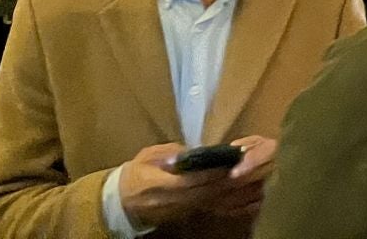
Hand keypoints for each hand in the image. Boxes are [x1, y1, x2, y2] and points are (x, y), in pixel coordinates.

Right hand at [117, 139, 265, 228]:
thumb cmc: (135, 173)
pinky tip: (236, 188)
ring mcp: (178, 210)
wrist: (120, 202)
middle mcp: (171, 200)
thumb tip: (189, 152)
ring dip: (227, 189)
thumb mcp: (148, 156)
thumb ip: (169, 153)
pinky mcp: (184, 214)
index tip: (228, 160)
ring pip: (207, 200)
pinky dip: (221, 197)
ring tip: (246, 175)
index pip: (189, 180)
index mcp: (159, 184)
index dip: (210, 172)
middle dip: (225, 180)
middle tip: (245, 166)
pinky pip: (206, 205)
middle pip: (203, 191)